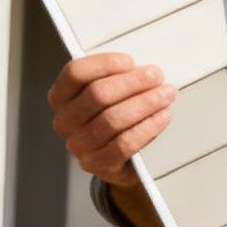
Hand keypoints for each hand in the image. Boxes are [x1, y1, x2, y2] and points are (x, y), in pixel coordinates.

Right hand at [49, 52, 174, 188]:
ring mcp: (79, 145)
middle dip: (132, 82)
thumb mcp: (109, 92)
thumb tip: (143, 68)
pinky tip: (161, 117)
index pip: (75, 73)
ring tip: (165, 95)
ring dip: (144, 103)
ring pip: (112, 119)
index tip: (131, 61)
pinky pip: (124, 144)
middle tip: (156, 76)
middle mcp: (65, 121)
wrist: (120, 158)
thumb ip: (117, 76)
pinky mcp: (98, 164)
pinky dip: (147, 128)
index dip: (105, 64)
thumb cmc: (114, 115)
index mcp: (61, 96)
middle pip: (97, 94)